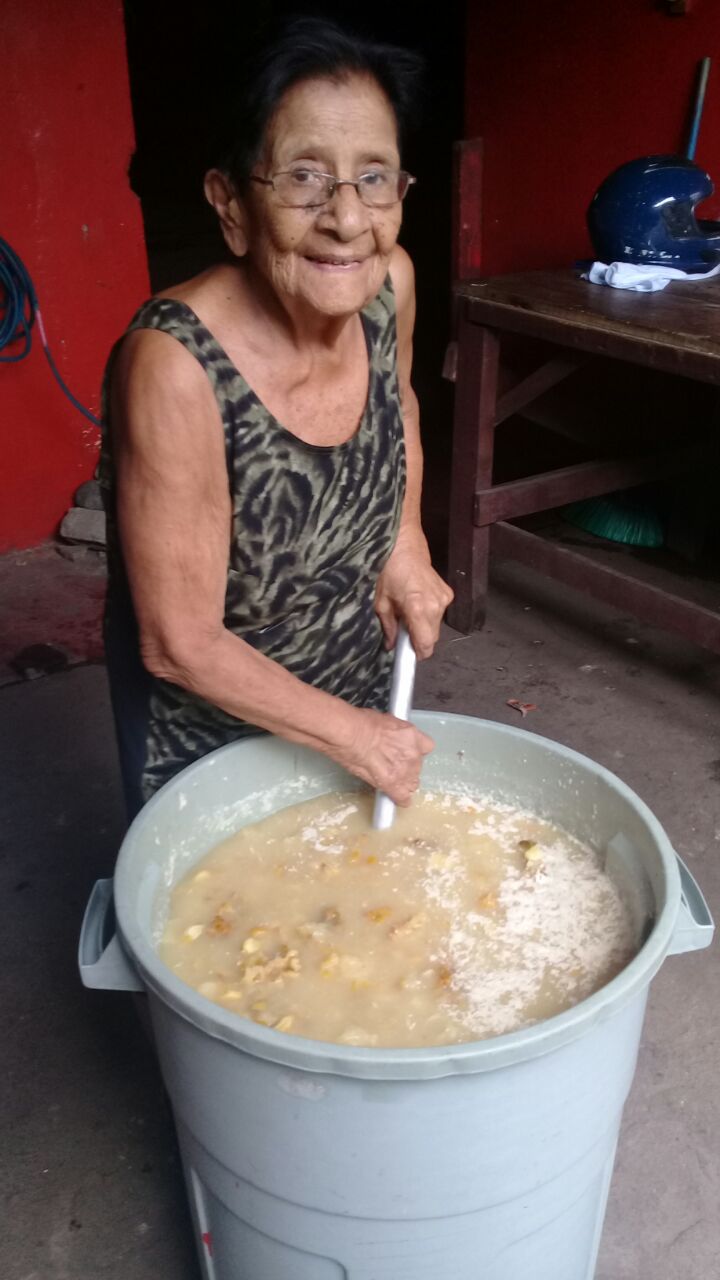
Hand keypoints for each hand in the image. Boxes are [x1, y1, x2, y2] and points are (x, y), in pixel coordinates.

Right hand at [333, 707, 434, 805]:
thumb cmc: (361, 724)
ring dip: (402, 782)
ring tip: (387, 777)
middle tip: (390, 763)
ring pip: (411, 783)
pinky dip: (400, 799)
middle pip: (417, 766)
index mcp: (412, 735)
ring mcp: (404, 771)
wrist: (351, 735)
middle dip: (406, 767)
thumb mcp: (384, 720)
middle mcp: (413, 754)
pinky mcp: (393, 785)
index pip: (426, 747)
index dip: (415, 751)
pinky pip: (402, 798)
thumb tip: (388, 737)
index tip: (407, 751)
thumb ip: (393, 734)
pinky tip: (396, 798)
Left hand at [375, 527, 453, 658]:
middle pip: (432, 638)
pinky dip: (428, 614)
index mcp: (418, 608)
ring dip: (423, 626)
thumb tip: (391, 645)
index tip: (408, 655)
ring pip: (435, 626)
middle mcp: (435, 606)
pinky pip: (438, 613)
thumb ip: (388, 627)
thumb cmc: (389, 570)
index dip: (417, 654)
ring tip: (408, 611)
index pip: (426, 645)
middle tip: (403, 630)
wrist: (405, 545)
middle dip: (418, 639)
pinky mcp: (448, 593)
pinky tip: (417, 602)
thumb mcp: (381, 602)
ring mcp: (444, 599)